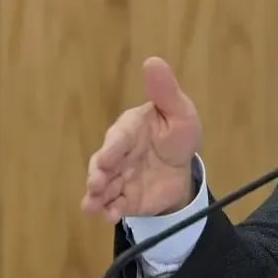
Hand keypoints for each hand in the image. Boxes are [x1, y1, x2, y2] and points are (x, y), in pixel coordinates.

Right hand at [81, 57, 202, 223]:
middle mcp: (119, 155)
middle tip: (96, 184)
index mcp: (129, 130)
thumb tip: (153, 61)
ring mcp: (120, 177)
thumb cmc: (177, 133)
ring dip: (97, 196)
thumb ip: (165, 91)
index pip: (118, 138)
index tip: (108, 158)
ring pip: (103, 187)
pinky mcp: (126, 198)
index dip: (113, 148)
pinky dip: (110, 211)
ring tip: (93, 207)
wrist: (184, 167)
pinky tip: (110, 216)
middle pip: (104, 164)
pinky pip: (115, 205)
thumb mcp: (179, 111)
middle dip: (98, 174)